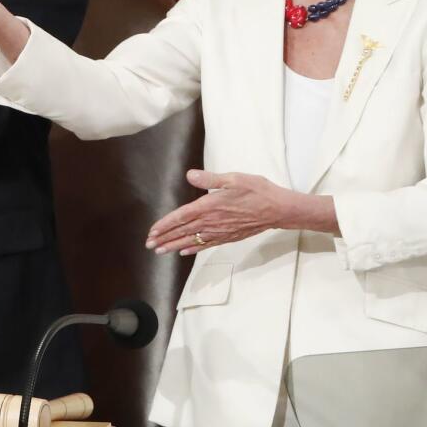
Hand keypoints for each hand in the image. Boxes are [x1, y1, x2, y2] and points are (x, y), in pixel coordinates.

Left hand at [145, 169, 296, 254]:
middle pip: (183, 231)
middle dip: (164, 238)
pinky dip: (193, 249)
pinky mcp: (228, 237)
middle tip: (149, 245)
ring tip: (160, 251)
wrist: (278, 209)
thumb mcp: (234, 178)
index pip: (181, 217)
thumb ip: (210, 178)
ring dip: (174, 246)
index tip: (152, 231)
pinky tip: (184, 252)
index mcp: (210, 206)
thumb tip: (190, 175)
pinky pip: (206, 245)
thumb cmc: (257, 191)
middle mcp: (212, 222)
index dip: (165, 224)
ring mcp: (219, 232)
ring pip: (192, 241)